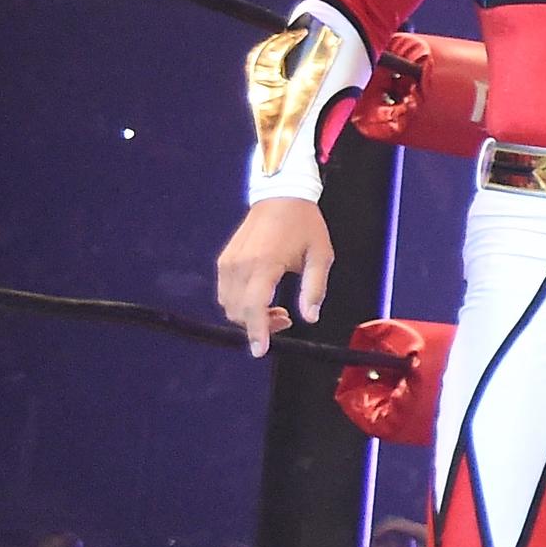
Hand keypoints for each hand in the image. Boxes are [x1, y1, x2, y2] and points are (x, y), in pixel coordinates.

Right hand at [216, 198, 336, 355]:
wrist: (281, 196)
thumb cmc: (305, 224)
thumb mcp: (320, 255)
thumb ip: (314, 288)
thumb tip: (310, 317)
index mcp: (264, 263)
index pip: (253, 306)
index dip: (256, 331)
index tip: (260, 350)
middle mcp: (240, 264)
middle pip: (238, 311)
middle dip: (259, 325)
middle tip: (286, 318)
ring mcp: (228, 262)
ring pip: (229, 305)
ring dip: (250, 316)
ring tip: (277, 309)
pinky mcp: (224, 260)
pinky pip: (226, 293)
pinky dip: (241, 304)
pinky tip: (262, 298)